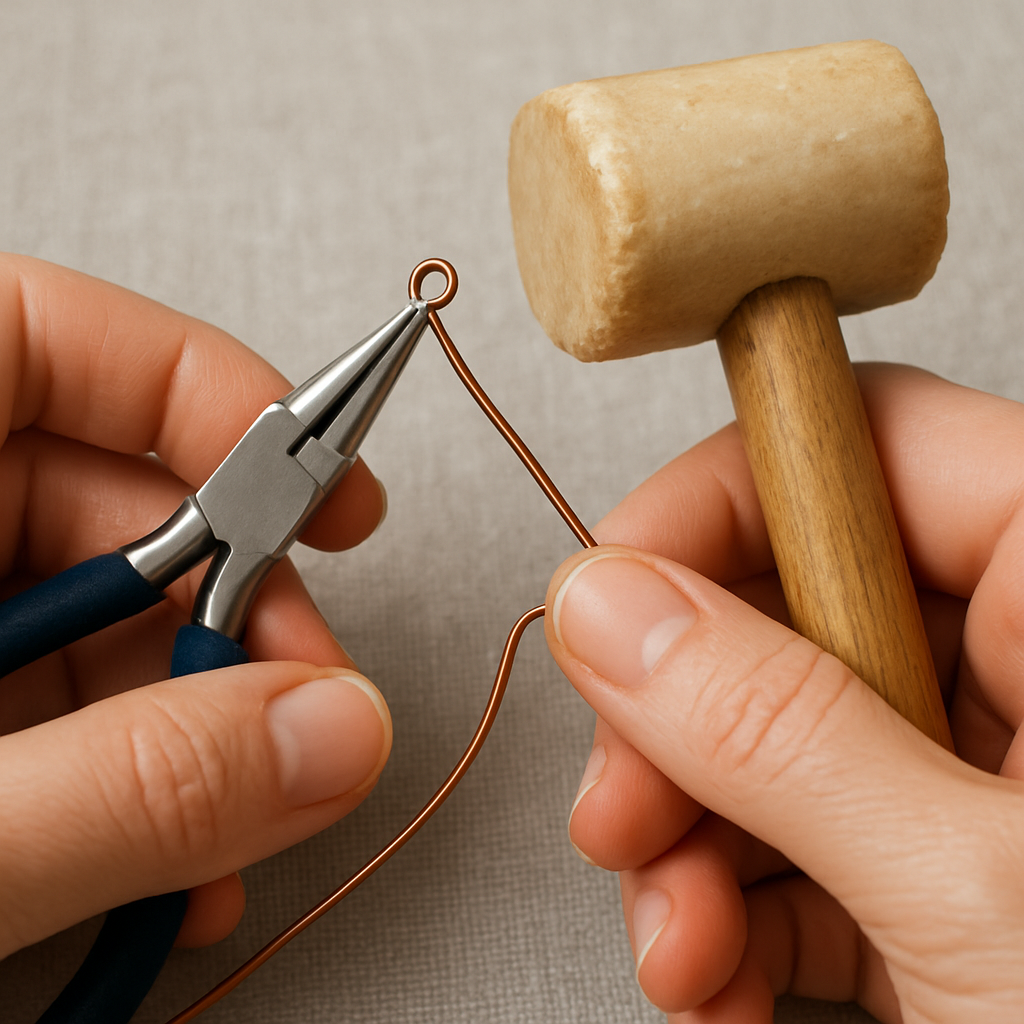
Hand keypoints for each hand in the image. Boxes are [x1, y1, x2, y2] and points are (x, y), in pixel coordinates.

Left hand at [0, 255, 391, 956]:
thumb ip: (135, 788)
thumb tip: (340, 738)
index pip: (39, 335)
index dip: (202, 389)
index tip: (319, 485)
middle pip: (105, 492)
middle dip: (235, 610)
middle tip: (305, 704)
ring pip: (102, 615)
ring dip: (198, 718)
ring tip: (236, 829)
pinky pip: (59, 699)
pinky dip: (133, 772)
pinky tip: (170, 858)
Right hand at [546, 363, 1023, 1021]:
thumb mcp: (978, 898)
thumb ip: (777, 730)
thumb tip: (609, 605)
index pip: (871, 443)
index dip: (719, 499)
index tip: (610, 590)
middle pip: (788, 602)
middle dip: (675, 714)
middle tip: (619, 799)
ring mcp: (978, 775)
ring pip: (766, 732)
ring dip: (685, 835)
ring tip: (674, 938)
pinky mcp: (936, 870)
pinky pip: (791, 839)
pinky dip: (728, 907)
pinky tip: (714, 974)